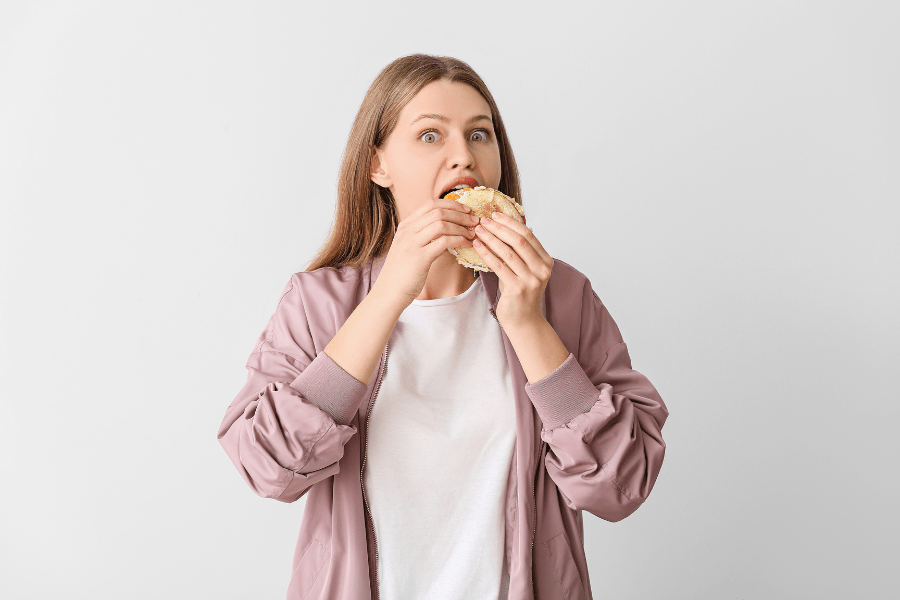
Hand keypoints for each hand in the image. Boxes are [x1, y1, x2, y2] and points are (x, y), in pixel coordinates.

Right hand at [374, 197, 478, 307]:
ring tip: (473, 233)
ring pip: (442, 224)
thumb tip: (445, 230)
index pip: (431, 204)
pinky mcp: (420, 257)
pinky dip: (459, 241)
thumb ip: (423, 235)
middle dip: (461, 214)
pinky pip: (444, 242)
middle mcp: (408, 230)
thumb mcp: (409, 247)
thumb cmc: (402, 272)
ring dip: (462, 227)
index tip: (466, 210)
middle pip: (439, 211)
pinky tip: (467, 245)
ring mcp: (413, 243)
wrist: (390, 291)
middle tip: (475, 220)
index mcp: (406, 225)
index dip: (452, 204)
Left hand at [472, 211, 553, 328]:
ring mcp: (531, 280)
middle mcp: (542, 269)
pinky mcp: (518, 289)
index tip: (495, 214)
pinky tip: (477, 245)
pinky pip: (499, 266)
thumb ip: (519, 252)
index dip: (511, 223)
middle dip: (499, 228)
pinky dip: (487, 253)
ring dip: (491, 239)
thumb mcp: (524, 270)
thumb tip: (504, 227)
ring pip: (508, 252)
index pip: (528, 235)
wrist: (524, 321)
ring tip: (478, 230)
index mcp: (546, 261)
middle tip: (483, 219)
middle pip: (519, 241)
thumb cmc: (521, 294)